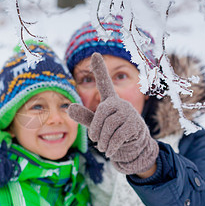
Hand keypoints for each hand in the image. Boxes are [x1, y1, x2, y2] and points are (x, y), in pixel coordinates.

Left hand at [68, 52, 158, 174]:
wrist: (135, 149)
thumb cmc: (113, 134)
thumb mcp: (97, 126)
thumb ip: (84, 116)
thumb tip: (69, 107)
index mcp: (110, 101)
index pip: (104, 83)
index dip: (100, 69)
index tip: (95, 53)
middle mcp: (120, 104)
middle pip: (101, 113)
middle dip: (96, 130)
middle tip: (96, 141)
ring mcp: (129, 114)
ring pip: (109, 126)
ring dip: (103, 141)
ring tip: (103, 148)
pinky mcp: (136, 126)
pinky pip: (118, 136)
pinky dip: (111, 146)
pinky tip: (109, 152)